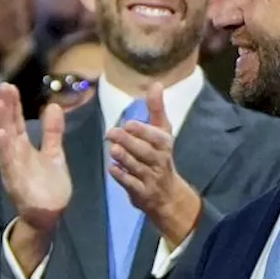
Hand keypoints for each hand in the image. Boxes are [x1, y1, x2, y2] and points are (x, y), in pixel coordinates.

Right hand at [0, 83, 70, 231]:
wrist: (48, 214)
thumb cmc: (48, 185)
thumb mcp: (54, 154)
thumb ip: (52, 133)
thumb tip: (53, 106)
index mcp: (23, 148)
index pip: (17, 122)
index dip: (14, 105)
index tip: (10, 87)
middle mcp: (15, 155)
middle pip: (9, 127)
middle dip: (6, 108)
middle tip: (4, 87)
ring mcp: (14, 168)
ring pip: (6, 143)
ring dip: (1, 124)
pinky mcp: (16, 182)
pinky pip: (9, 164)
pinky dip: (5, 149)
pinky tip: (2, 135)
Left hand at [105, 83, 200, 246]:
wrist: (168, 194)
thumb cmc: (160, 156)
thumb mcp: (162, 132)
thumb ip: (156, 109)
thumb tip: (155, 84)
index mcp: (164, 144)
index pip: (156, 137)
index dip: (143, 131)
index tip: (129, 124)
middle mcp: (159, 161)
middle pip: (145, 152)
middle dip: (129, 142)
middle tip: (111, 132)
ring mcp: (151, 179)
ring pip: (138, 168)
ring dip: (125, 159)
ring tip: (112, 149)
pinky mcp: (141, 193)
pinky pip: (132, 185)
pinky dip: (122, 177)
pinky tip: (112, 169)